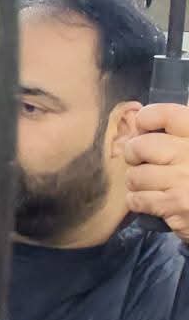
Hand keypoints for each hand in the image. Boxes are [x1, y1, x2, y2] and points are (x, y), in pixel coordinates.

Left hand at [122, 102, 188, 238]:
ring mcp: (184, 180)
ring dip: (138, 182)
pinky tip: (155, 201)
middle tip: (146, 162)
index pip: (165, 115)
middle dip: (135, 156)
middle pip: (139, 146)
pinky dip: (139, 202)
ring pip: (134, 175)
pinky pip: (136, 199)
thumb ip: (178, 129)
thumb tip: (141, 114)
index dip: (146, 119)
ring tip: (154, 184)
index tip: (144, 127)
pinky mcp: (177, 205)